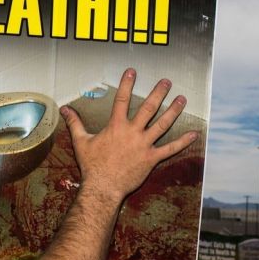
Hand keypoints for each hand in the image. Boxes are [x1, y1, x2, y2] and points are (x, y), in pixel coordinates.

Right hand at [61, 68, 197, 201]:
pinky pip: (170, 149)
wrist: (102, 187)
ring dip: (173, 111)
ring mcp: (144, 145)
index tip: (132, 72)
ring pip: (162, 125)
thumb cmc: (91, 165)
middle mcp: (132, 132)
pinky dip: (182, 142)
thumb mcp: (81, 141)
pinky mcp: (151, 159)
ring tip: (182, 99)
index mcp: (116, 126)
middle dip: (158, 93)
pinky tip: (193, 134)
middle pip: (148, 108)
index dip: (127, 84)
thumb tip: (64, 110)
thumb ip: (75, 123)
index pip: (122, 100)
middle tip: (166, 82)